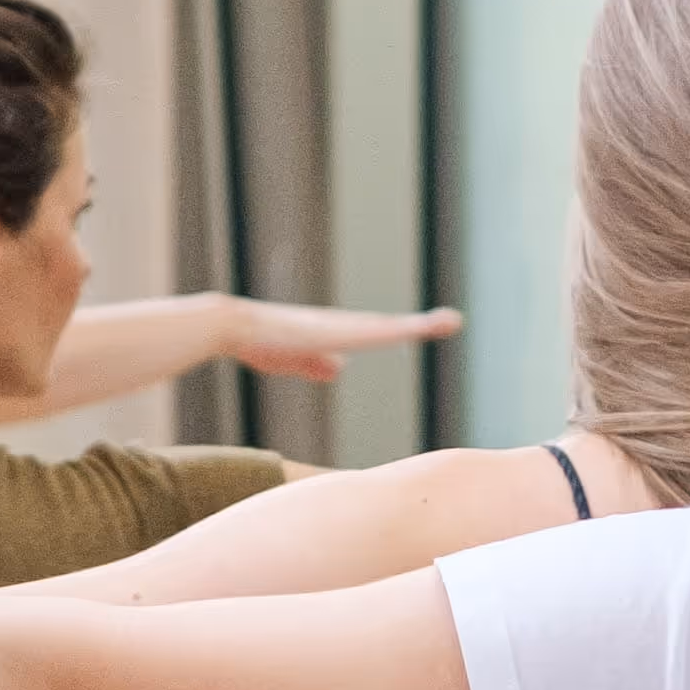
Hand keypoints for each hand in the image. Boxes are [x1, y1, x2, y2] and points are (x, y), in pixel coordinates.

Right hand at [223, 301, 460, 383]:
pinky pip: (373, 334)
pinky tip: (419, 331)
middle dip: (421, 325)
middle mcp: (342, 325)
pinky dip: (398, 332)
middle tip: (452, 322)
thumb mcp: (292, 360)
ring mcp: (339, 328)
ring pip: (387, 328)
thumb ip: (315, 364)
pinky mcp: (334, 333)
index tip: (424, 329)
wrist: (237, 325)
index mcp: (333, 333)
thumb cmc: (258, 342)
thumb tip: (339, 367)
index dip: (398, 331)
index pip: (373, 333)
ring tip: (449, 323)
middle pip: (388, 326)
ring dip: (419, 326)